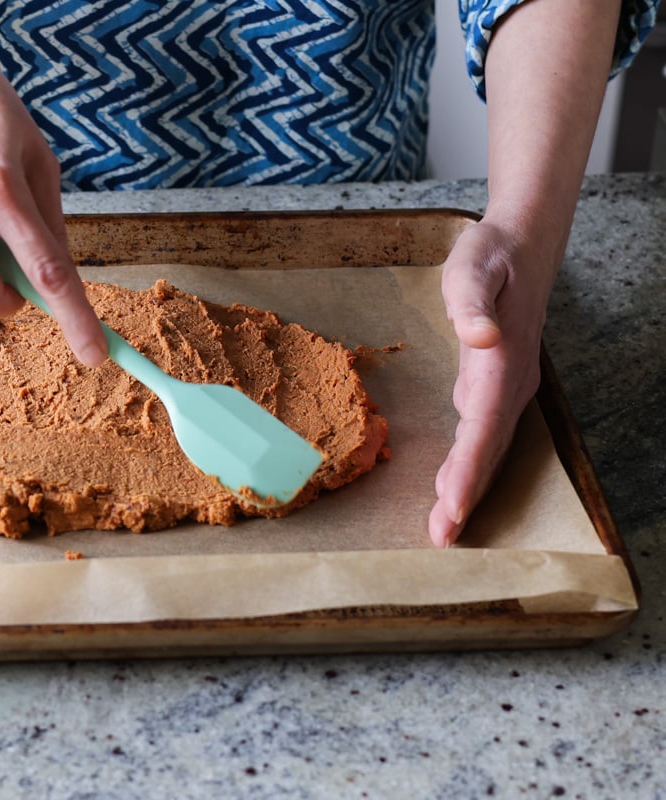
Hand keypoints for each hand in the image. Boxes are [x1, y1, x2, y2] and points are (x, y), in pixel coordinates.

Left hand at [429, 219, 556, 546]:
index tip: (452, 506)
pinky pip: (484, 437)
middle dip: (466, 496)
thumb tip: (480, 336)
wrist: (522, 245)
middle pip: (487, 449)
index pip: (483, 425)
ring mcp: (507, 387)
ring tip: (445, 528)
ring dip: (467, 489)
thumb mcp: (471, 269)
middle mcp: (509, 382)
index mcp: (501, 361)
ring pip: (488, 448)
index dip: (468, 469)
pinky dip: (469, 467)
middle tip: (442, 538)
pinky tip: (452, 491)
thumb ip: (469, 304)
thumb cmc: (490, 256)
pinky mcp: (497, 386)